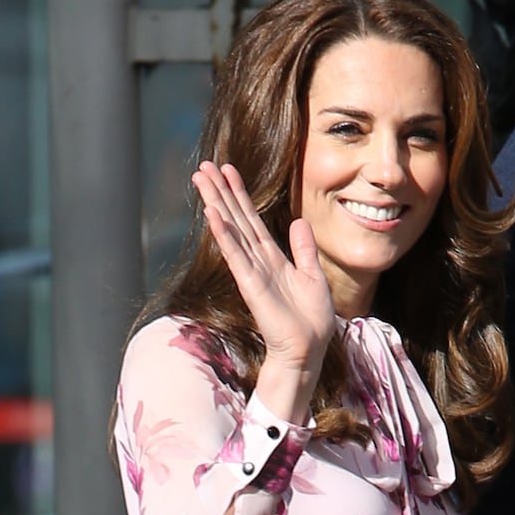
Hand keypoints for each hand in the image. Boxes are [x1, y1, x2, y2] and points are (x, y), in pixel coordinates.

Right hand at [193, 161, 334, 375]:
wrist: (308, 348)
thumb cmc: (310, 318)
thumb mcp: (312, 274)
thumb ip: (304, 248)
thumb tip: (299, 221)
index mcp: (272, 257)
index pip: (251, 219)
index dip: (240, 193)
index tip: (228, 170)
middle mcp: (257, 260)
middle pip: (235, 218)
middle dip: (220, 191)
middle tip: (204, 166)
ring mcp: (252, 271)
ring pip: (231, 230)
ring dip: (216, 203)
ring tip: (201, 180)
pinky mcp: (251, 285)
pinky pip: (235, 255)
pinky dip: (224, 235)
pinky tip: (213, 215)